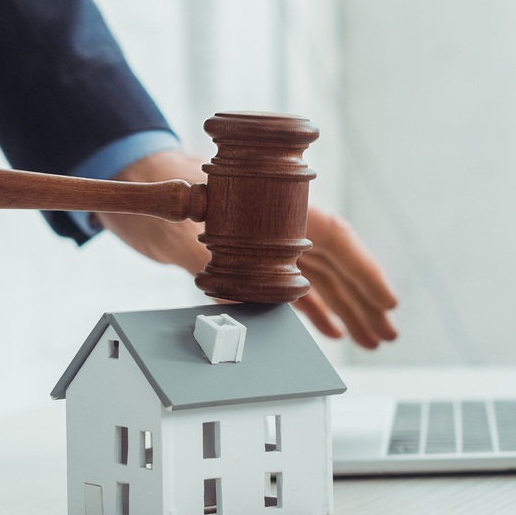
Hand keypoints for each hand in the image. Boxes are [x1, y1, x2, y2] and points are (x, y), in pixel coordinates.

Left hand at [101, 149, 401, 348]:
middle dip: (362, 301)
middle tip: (387, 334)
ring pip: (316, 277)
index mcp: (274, 203)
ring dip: (343, 309)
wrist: (127, 175)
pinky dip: (310, 308)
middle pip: (333, 264)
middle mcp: (277, 219)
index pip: (334, 239)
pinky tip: (329, 329)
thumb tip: (241, 300)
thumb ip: (211, 259)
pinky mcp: (247, 252)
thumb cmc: (157, 183)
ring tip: (369, 339)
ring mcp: (265, 235)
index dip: (364, 273)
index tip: (387, 302)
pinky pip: (289, 283)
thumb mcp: (179, 222)